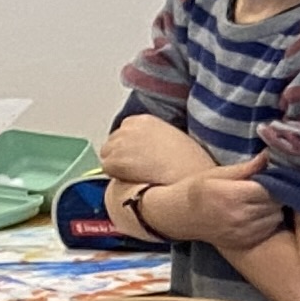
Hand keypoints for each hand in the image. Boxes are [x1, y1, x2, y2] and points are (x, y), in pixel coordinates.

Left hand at [101, 117, 217, 187]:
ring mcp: (119, 143)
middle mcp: (128, 127)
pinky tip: (135, 180)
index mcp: (144, 120)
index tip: (141, 158)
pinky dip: (118, 176)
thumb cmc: (191, 164)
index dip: (132, 148)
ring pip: (108, 156)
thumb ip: (155, 139)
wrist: (191, 177)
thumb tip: (144, 151)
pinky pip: (108, 170)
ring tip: (139, 176)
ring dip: (119, 167)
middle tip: (140, 170)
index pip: (125, 131)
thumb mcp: (175, 139)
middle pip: (113, 143)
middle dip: (122, 156)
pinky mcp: (115, 161)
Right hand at [147, 173, 288, 253]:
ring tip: (261, 200)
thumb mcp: (218, 173)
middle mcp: (240, 216)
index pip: (270, 189)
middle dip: (276, 193)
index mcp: (233, 196)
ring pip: (276, 217)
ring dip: (273, 208)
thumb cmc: (197, 189)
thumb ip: (247, 167)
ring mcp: (243, 232)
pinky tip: (257, 213)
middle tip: (267, 187)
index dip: (275, 182)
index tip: (273, 177)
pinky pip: (269, 229)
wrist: (179, 216)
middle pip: (276, 203)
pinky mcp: (245, 242)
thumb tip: (269, 155)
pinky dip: (268, 220)